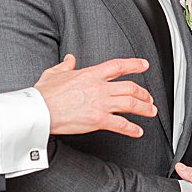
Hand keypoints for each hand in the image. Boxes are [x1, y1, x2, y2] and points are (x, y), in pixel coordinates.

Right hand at [34, 54, 154, 137]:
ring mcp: (100, 104)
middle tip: (149, 98)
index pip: (118, 66)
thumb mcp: (54, 73)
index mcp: (91, 74)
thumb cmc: (45, 94)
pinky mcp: (98, 120)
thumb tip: (70, 59)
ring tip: (150, 112)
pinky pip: (121, 124)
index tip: (144, 65)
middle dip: (144, 93)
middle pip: (130, 87)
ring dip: (144, 108)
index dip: (134, 64)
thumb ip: (65, 65)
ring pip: (131, 104)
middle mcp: (100, 88)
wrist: (40, 111)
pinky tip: (137, 131)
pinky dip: (132, 129)